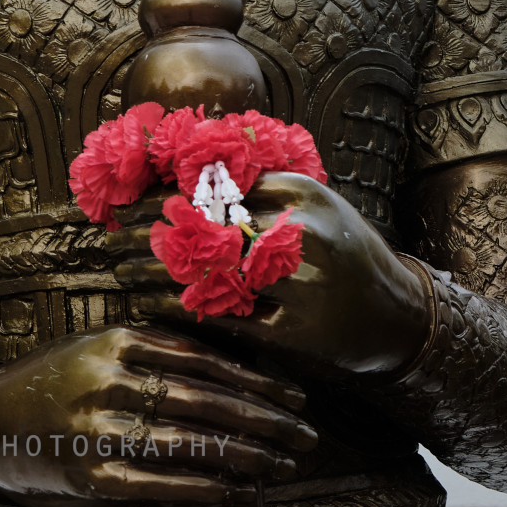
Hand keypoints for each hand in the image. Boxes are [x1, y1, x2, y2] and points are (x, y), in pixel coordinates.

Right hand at [0, 324, 316, 506]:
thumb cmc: (56, 381)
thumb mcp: (102, 347)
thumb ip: (156, 352)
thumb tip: (233, 370)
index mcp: (120, 338)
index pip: (205, 357)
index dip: (256, 378)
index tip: (295, 394)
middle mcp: (111, 377)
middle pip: (206, 399)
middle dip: (265, 420)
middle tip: (305, 434)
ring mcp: (99, 427)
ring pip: (190, 441)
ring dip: (244, 455)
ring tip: (282, 464)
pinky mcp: (89, 474)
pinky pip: (159, 483)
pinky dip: (201, 488)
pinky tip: (233, 489)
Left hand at [108, 173, 430, 375]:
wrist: (396, 316)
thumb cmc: (340, 251)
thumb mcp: (309, 203)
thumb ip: (257, 187)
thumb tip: (181, 173)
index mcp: (300, 191)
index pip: (214, 186)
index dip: (163, 196)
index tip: (125, 203)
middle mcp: (301, 232)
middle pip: (205, 229)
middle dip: (149, 234)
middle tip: (110, 239)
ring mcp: (300, 285)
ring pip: (209, 276)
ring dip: (156, 277)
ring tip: (121, 273)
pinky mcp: (296, 333)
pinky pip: (226, 322)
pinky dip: (185, 314)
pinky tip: (154, 307)